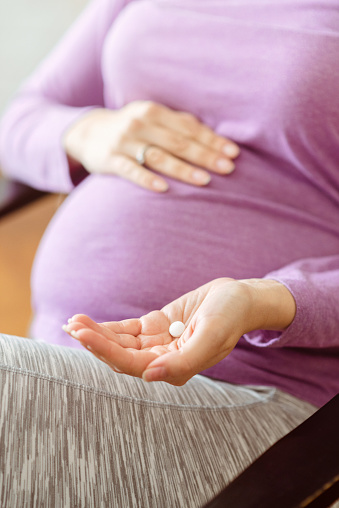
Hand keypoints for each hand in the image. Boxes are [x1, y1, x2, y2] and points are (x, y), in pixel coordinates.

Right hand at [62, 101, 238, 191]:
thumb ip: (177, 123)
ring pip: (158, 156)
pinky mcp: (110, 160)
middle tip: (227, 169)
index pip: (189, 128)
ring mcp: (124, 142)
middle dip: (205, 155)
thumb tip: (211, 133)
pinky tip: (164, 188)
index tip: (233, 153)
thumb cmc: (130, 128)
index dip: (212, 140)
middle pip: (179, 142)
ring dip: (182, 168)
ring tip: (204, 180)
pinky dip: (147, 179)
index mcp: (154, 111)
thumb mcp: (151, 118)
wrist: (87, 133)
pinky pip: (131, 171)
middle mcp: (140, 124)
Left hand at [63, 278, 295, 385]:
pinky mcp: (156, 327)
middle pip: (121, 355)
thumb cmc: (230, 316)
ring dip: (97, 333)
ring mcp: (158, 343)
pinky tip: (89, 321)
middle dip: (96, 342)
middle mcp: (164, 359)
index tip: (84, 334)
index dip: (106, 350)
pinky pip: (127, 329)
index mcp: (177, 367)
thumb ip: (184, 362)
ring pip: (121, 342)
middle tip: (72, 325)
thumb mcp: (212, 336)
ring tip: (74, 321)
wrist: (239, 299)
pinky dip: (108, 326)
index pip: (134, 364)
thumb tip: (150, 377)